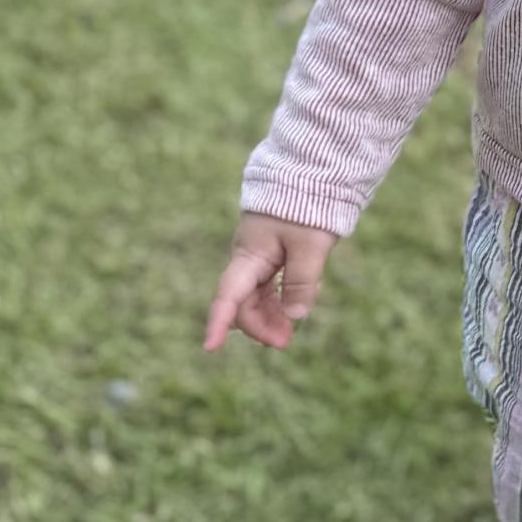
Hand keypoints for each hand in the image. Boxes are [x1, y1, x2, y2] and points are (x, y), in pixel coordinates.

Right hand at [203, 211, 338, 350]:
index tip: (210, 348)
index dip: (218, 322)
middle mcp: (248, 258)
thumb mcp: (310, 244)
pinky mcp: (272, 255)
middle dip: (259, 326)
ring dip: (269, 317)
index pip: (228, 295)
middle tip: (284, 342)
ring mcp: (259, 257)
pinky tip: (293, 309)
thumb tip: (294, 315)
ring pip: (256, 296)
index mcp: (249, 254)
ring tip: (287, 335)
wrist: (311, 173)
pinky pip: (269, 286)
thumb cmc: (308, 205)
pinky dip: (278, 302)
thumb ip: (302, 280)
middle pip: (243, 302)